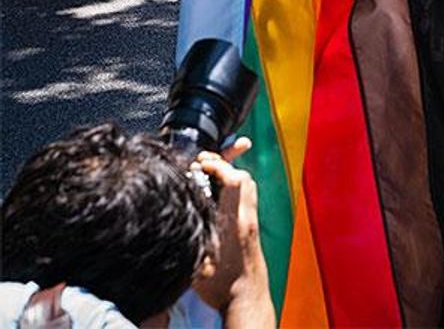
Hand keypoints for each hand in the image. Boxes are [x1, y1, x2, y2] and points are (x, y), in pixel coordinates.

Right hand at [192, 149, 270, 314]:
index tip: (202, 163)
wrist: (248, 301)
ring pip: (248, 185)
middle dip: (225, 165)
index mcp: (236, 222)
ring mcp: (252, 221)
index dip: (219, 166)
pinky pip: (248, 196)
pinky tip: (219, 193)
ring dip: (231, 175)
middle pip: (244, 177)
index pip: (234, 180)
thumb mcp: (198, 266)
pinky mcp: (253, 227)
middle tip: (205, 163)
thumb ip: (190, 239)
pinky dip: (235, 187)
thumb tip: (171, 222)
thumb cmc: (224, 288)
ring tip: (211, 174)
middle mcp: (247, 217)